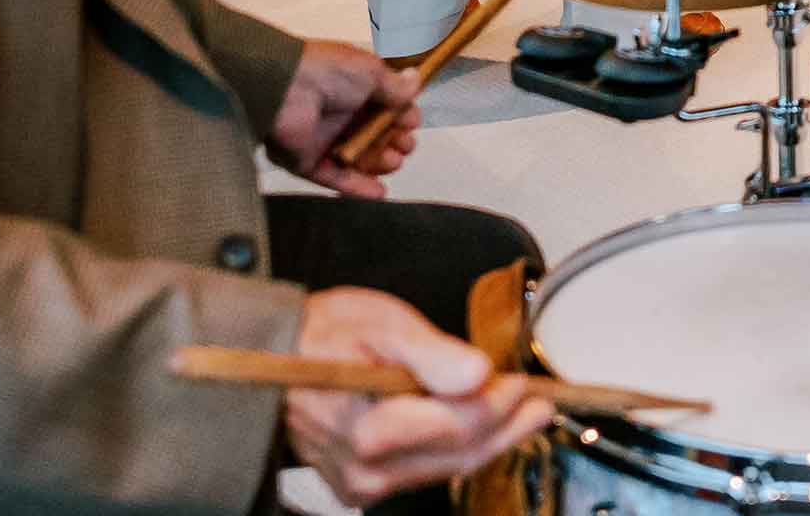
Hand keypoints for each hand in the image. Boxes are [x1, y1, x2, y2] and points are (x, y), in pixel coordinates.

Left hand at [267, 41, 420, 193]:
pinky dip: (358, 187)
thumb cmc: (327, 72)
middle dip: (395, 142)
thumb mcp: (369, 71)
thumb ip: (395, 85)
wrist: (284, 89)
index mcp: (354, 89)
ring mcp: (324, 140)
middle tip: (403, 144)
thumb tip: (416, 81)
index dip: (401, 117)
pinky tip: (379, 192)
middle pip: (376, 136)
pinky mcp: (309, 163)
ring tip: (392, 162)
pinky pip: (336, 179)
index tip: (410, 122)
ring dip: (380, 163)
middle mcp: (341, 114)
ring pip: (359, 159)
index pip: (385, 107)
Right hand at [281, 289, 553, 510]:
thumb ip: (430, 351)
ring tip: (522, 412)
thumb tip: (477, 372)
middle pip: (460, 453)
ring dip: (491, 440)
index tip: (520, 381)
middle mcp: (365, 466)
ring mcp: (363, 482)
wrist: (270, 358)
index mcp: (368, 426)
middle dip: (506, 425)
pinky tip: (480, 427)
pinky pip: (427, 472)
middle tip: (539, 402)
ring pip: (449, 468)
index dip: (499, 403)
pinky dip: (459, 449)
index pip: (459, 424)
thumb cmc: (321, 334)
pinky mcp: (363, 488)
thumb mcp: (378, 321)